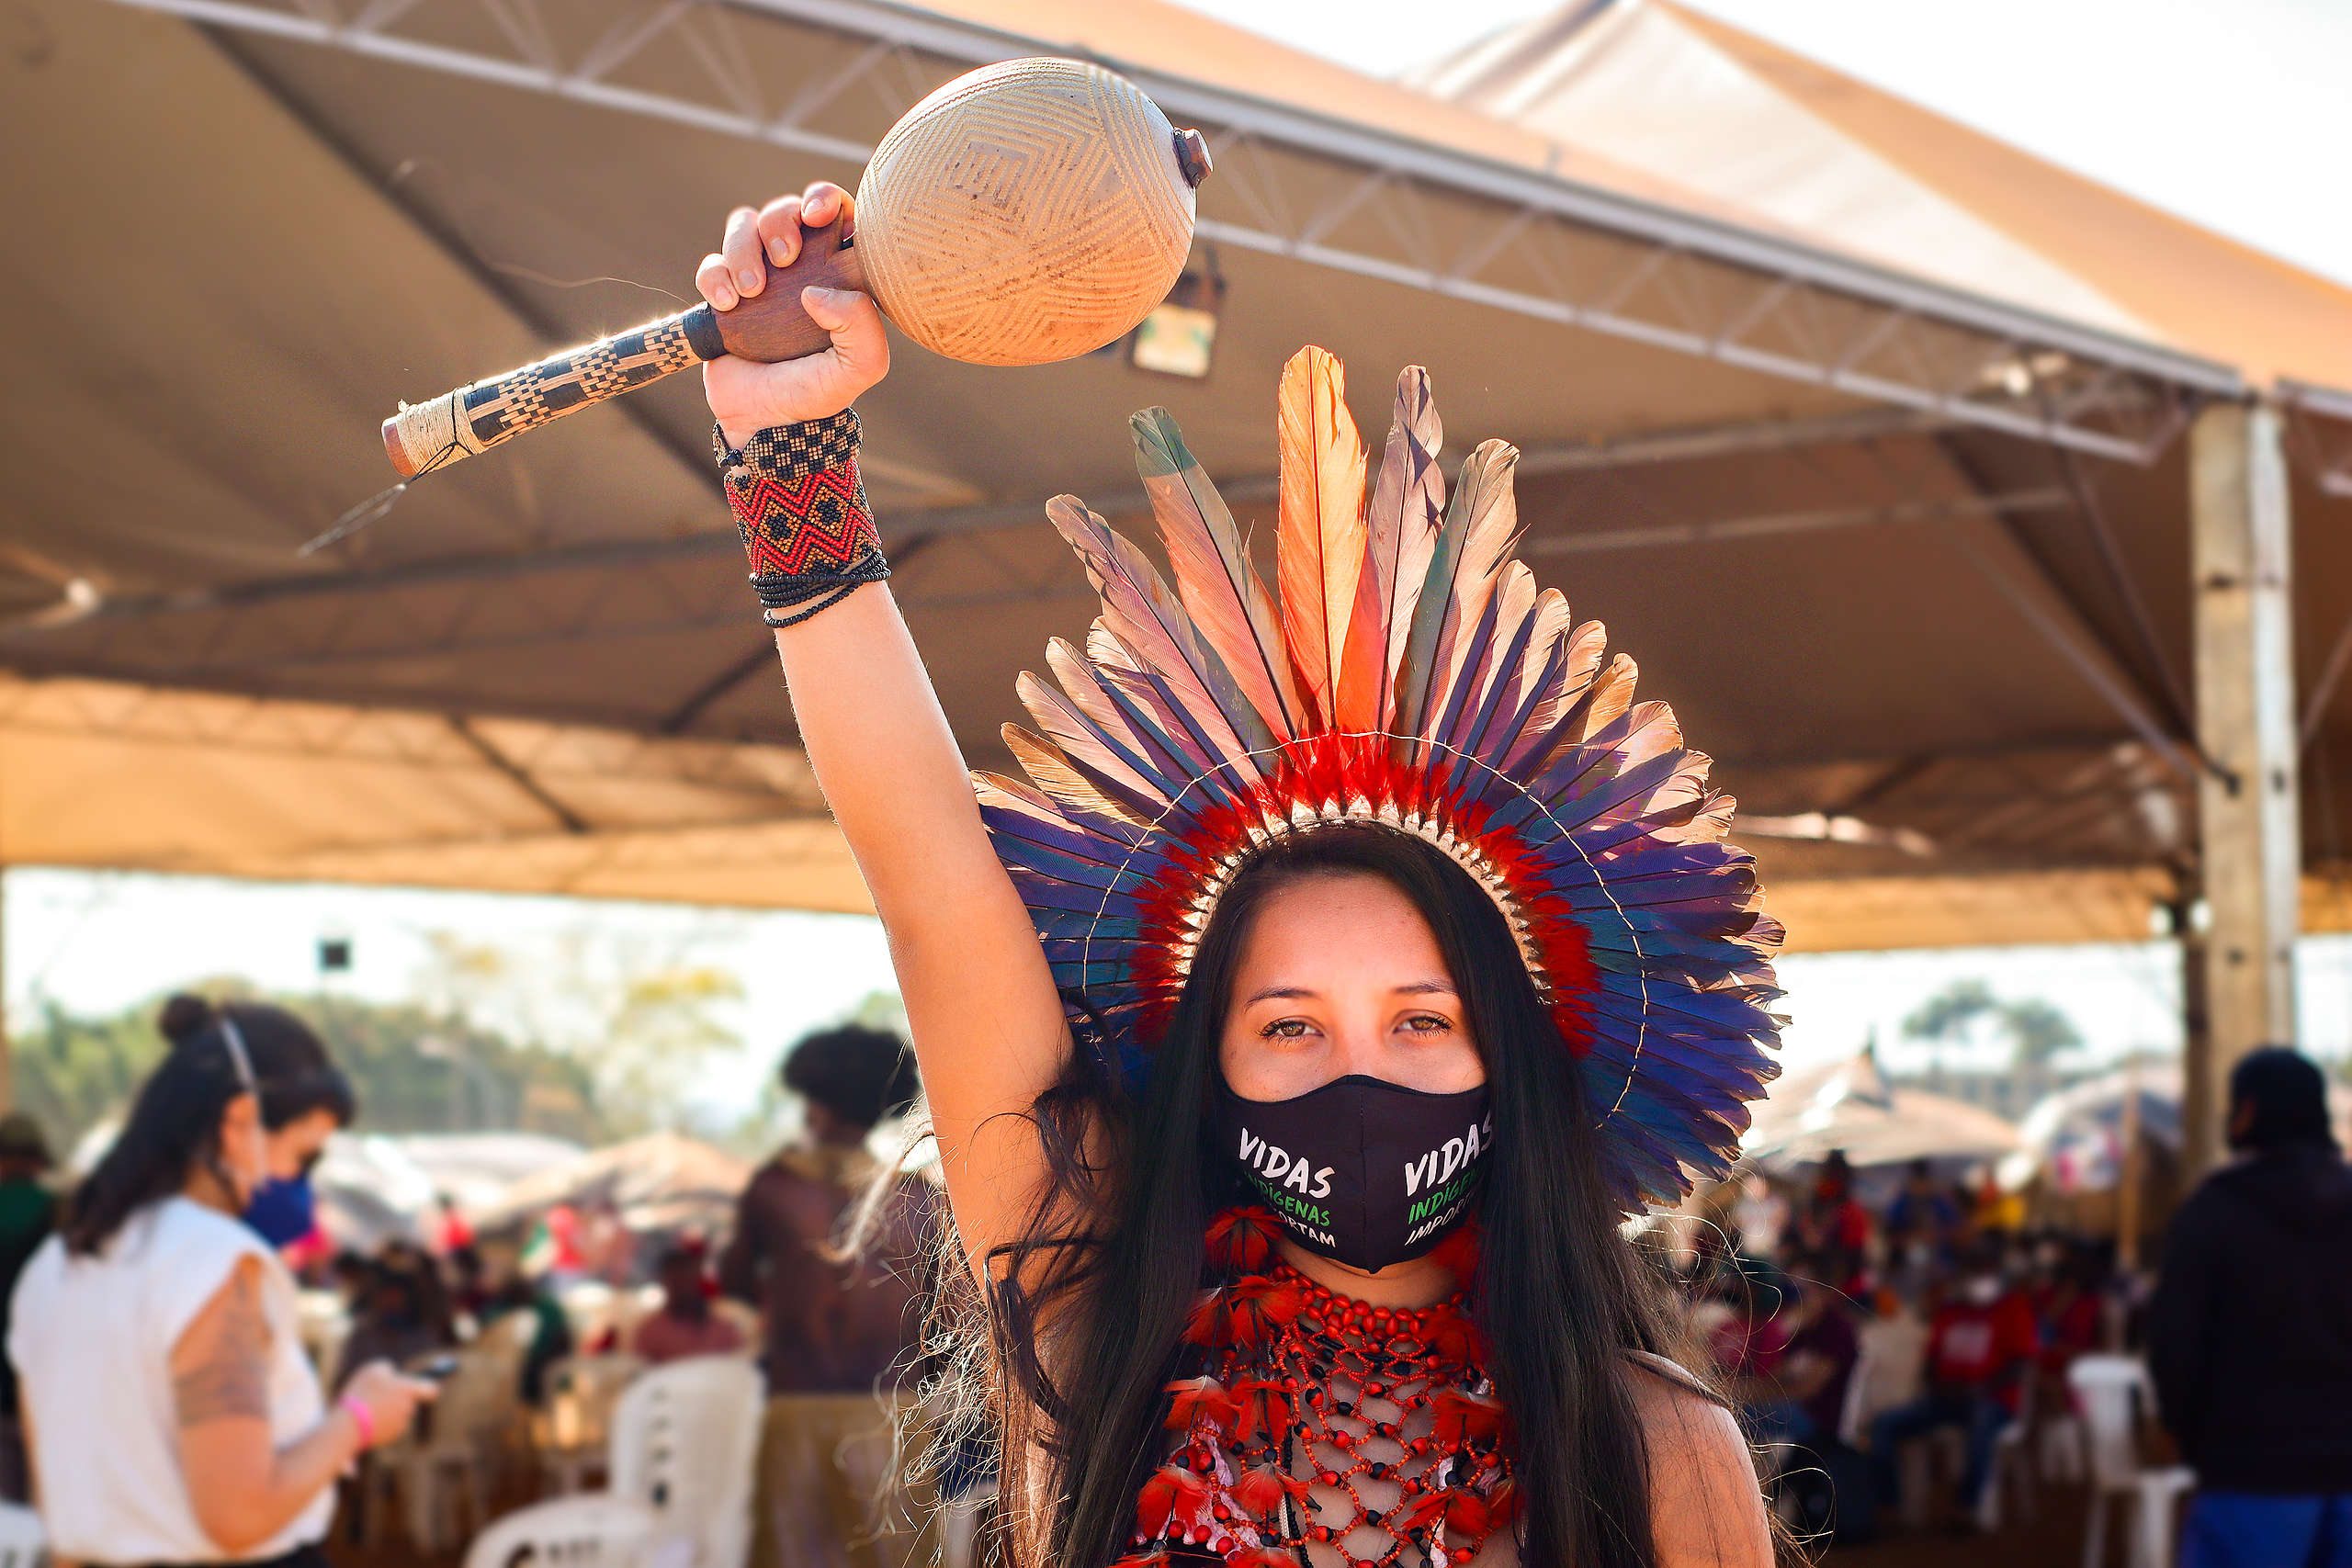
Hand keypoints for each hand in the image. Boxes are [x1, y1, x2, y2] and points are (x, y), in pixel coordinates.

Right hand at [338, 1359, 437, 1449]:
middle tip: (380, 1395)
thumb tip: (391, 1373)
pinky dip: (380, 1424)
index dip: (427, 1388)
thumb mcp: (373, 1370)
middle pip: (409, 1402)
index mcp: (409, 1391)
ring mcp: (400, 1426)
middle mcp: (409, 1409)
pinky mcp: (389, 1439)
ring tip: (368, 1407)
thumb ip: (387, 1368)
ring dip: (388, 1412)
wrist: (348, 1427)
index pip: (431, 1390)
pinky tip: (365, 1421)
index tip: (424, 1388)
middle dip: (397, 1399)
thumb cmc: (362, 1394)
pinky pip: (388, 1428)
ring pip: (398, 1415)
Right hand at [697, 182, 889, 446]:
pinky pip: (712, 262)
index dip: (826, 199)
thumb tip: (816, 291)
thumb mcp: (858, 368)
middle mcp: (801, 269)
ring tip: (752, 293)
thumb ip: (861, 326)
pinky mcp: (725, 292)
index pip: (839, 215)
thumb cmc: (817, 395)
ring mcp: (761, 278)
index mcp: (839, 276)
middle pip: (788, 209)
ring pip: (745, 225)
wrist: (764, 423)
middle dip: (781, 218)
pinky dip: (715, 275)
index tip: (818, 215)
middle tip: (783, 256)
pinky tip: (727, 305)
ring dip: (743, 248)